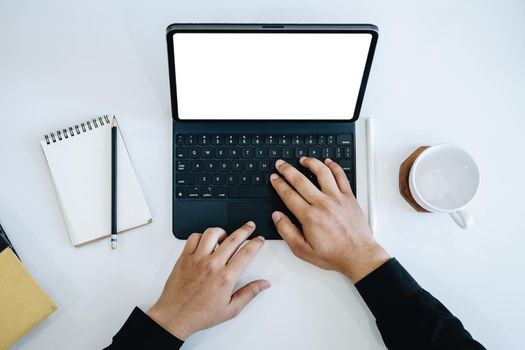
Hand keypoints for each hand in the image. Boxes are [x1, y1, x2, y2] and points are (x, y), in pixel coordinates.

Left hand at [147, 222, 269, 339]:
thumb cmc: (200, 314)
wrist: (175, 316)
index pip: (246, 253)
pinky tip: (206, 241)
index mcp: (225, 277)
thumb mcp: (231, 309)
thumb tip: (263, 284)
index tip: (259, 240)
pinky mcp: (184, 258)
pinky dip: (202, 236)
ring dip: (222, 231)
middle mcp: (212, 265)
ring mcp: (197, 259)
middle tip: (250, 226)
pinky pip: (194, 238)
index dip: (256, 243)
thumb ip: (249, 293)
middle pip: (233, 239)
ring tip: (226, 235)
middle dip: (245, 230)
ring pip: (212, 233)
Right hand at [270, 157, 389, 282]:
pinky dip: (334, 166)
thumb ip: (287, 231)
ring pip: (322, 172)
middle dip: (287, 170)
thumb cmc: (334, 255)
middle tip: (280, 164)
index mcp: (309, 217)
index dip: (279, 184)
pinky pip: (341, 176)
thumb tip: (277, 216)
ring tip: (303, 159)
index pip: (288, 194)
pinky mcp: (349, 197)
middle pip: (301, 180)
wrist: (359, 256)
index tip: (274, 178)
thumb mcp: (303, 250)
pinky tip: (328, 162)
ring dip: (310, 162)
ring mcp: (337, 198)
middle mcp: (323, 204)